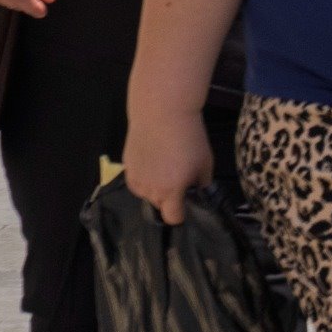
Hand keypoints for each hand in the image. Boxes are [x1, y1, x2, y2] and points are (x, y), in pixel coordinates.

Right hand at [122, 107, 212, 225]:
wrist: (162, 113)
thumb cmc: (189, 138)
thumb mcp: (205, 163)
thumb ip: (202, 184)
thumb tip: (198, 191)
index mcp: (170, 192)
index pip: (173, 218)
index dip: (182, 214)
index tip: (187, 204)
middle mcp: (149, 190)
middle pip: (161, 204)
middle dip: (170, 197)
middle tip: (180, 177)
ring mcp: (135, 179)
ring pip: (147, 193)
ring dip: (156, 186)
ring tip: (165, 164)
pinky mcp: (126, 167)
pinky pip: (138, 180)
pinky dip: (145, 175)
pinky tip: (153, 158)